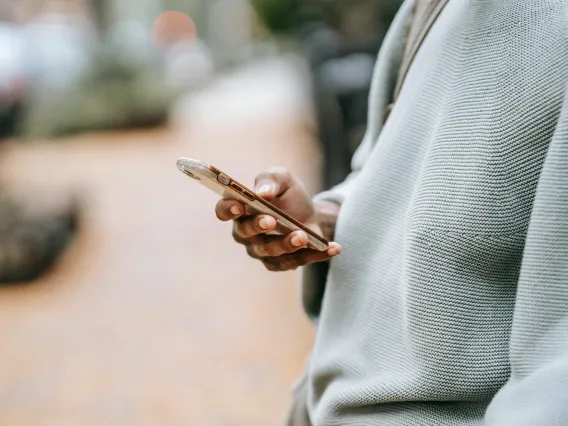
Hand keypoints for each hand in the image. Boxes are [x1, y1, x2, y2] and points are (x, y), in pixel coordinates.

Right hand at [215, 167, 341, 271]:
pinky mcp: (282, 263)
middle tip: (271, 221)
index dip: (228, 209)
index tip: (239, 206)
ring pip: (270, 252)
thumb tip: (263, 192)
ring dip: (286, 244)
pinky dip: (316, 255)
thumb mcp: (282, 178)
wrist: (309, 213)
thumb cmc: (288, 194)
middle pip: (245, 233)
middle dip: (258, 227)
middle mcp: (245, 233)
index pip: (224, 210)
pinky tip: (334, 247)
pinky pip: (297, 261)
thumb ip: (270, 179)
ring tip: (302, 236)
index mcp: (240, 208)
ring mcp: (262, 251)